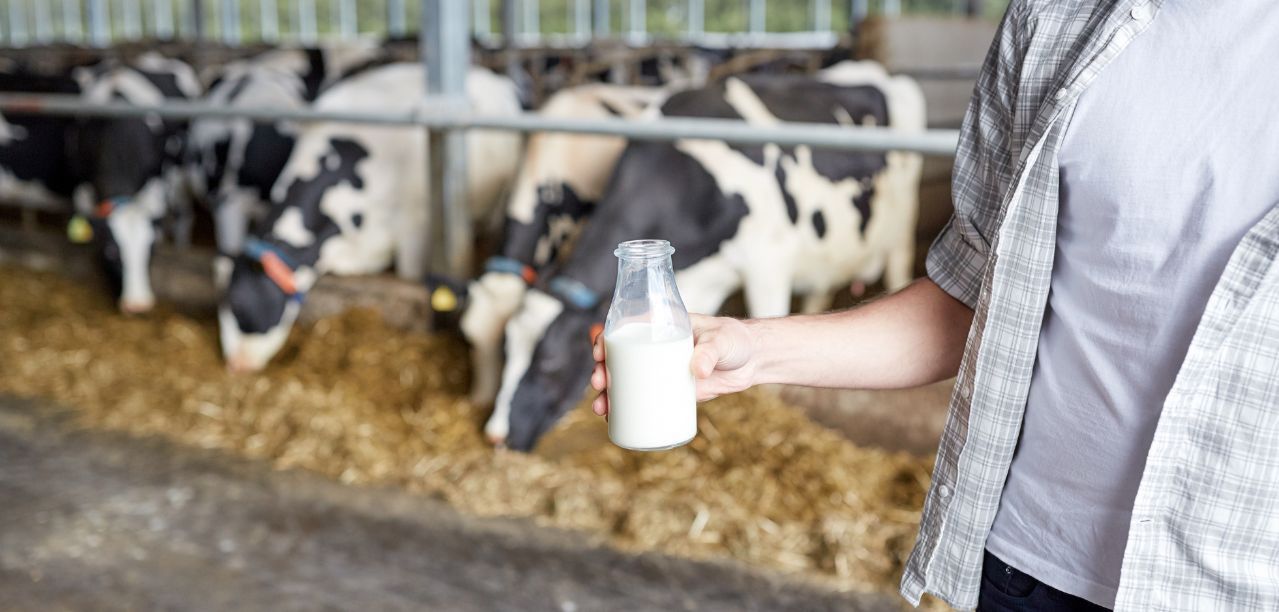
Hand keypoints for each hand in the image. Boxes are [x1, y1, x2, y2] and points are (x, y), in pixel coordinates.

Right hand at [590, 314, 756, 416]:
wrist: (752, 361)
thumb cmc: (735, 340)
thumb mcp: (722, 340)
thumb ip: (711, 351)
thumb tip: (698, 370)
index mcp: (659, 328)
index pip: (624, 330)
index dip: (605, 340)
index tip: (599, 353)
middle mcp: (654, 349)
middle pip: (618, 359)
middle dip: (601, 372)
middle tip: (599, 384)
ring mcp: (660, 371)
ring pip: (625, 382)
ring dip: (607, 395)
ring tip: (601, 409)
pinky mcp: (670, 392)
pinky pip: (643, 400)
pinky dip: (625, 410)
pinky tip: (612, 420)